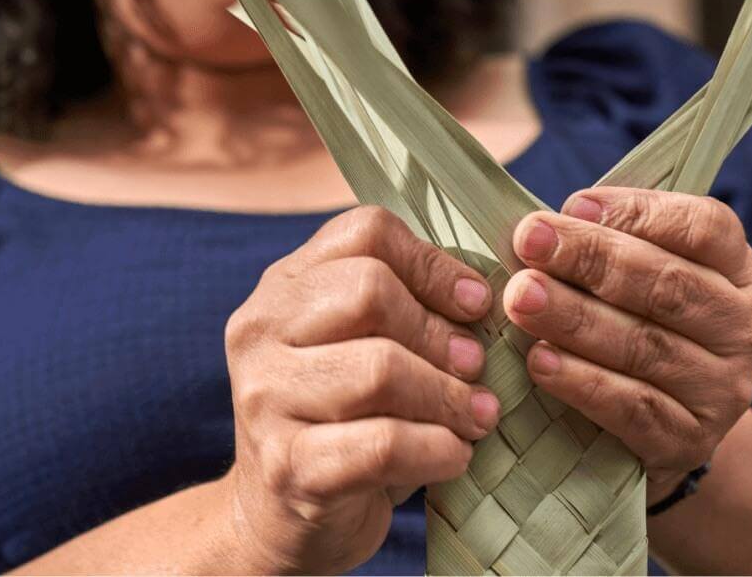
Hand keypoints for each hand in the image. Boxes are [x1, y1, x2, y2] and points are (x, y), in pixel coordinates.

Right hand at [220, 207, 499, 572]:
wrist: (283, 518)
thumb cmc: (346, 420)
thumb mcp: (364, 347)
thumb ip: (407, 307)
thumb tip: (491, 294)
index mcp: (284, 286)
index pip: (366, 233)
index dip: (435, 264)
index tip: (476, 304)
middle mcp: (260, 331)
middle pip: (370, 292)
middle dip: (441, 333)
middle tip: (477, 366)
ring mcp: (265, 399)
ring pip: (380, 369)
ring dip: (448, 396)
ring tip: (477, 415)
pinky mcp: (286, 466)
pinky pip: (382, 444)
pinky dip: (437, 449)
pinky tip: (455, 455)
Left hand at [503, 187, 751, 502]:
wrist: (664, 431)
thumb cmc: (638, 330)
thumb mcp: (640, 281)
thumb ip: (609, 246)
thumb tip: (547, 228)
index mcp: (739, 270)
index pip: (705, 227)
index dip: (638, 212)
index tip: (572, 207)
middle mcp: (743, 328)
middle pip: (670, 284)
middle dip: (592, 259)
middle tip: (530, 243)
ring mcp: (725, 389)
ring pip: (648, 345)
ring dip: (576, 318)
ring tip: (521, 298)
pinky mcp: (693, 442)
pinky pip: (634, 408)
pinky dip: (583, 382)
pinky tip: (540, 361)